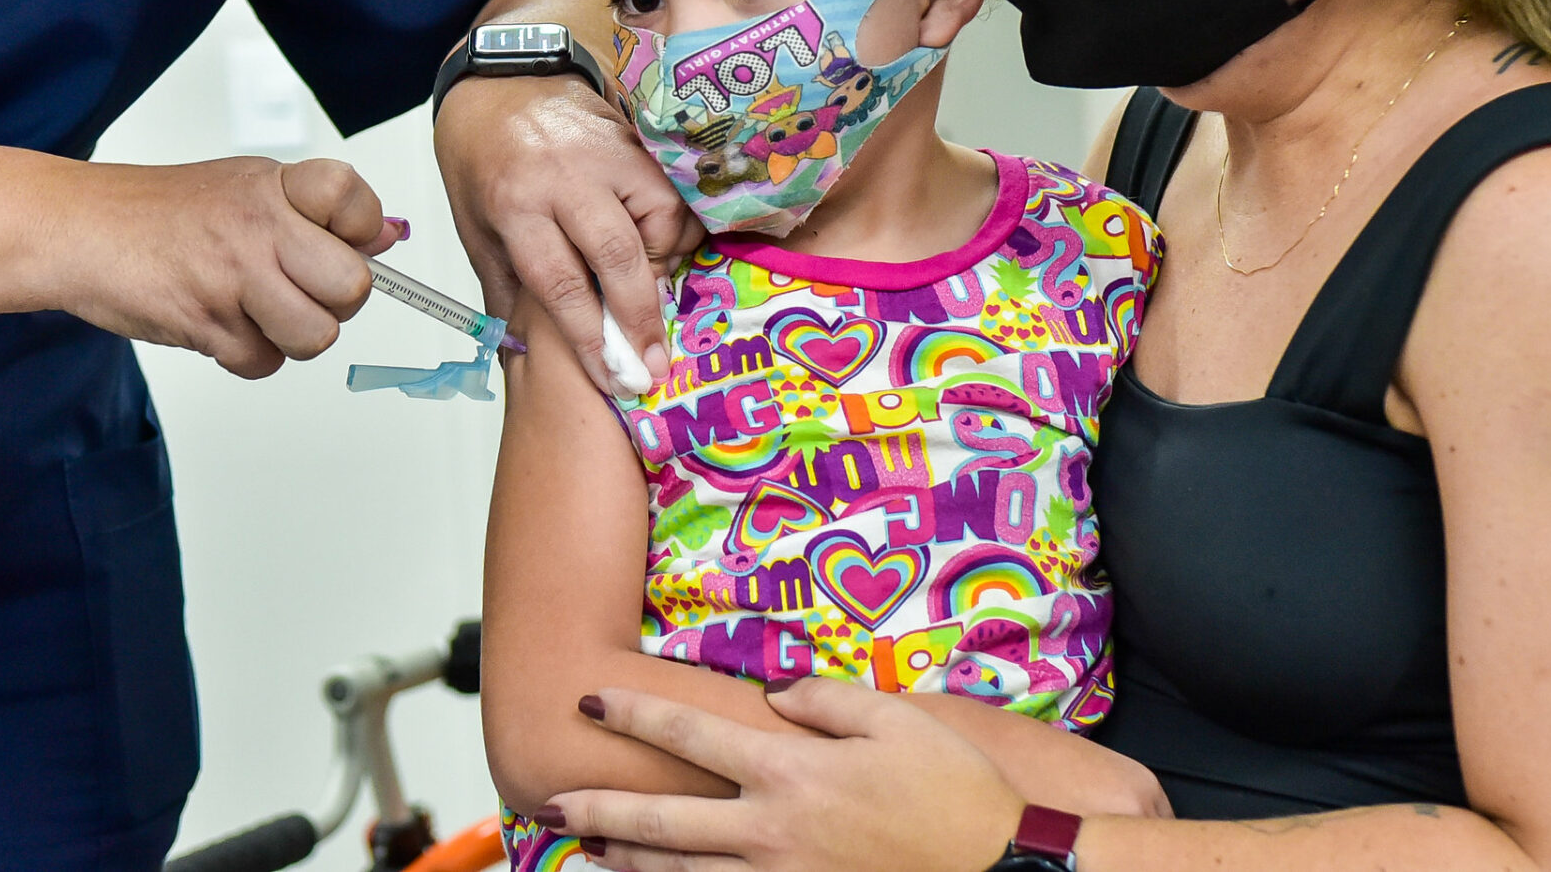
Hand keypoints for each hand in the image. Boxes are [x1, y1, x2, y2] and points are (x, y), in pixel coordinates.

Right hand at [53, 156, 401, 378]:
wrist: (76, 228)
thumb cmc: (160, 211)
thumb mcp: (248, 188)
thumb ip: (318, 213)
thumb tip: (386, 234)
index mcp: (276, 186)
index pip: (354, 201)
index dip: (361, 231)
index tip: (343, 241)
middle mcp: (260, 226)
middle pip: (353, 287)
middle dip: (334, 302)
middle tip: (299, 290)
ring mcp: (234, 276)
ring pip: (316, 336)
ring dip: (290, 336)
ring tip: (257, 310)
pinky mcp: (206, 323)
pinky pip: (263, 363)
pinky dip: (247, 355)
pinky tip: (221, 323)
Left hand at [434, 74, 699, 391]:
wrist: (501, 84)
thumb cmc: (484, 162)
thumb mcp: (477, 229)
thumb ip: (509, 290)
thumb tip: (527, 356)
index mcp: (515, 206)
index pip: (560, 284)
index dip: (590, 338)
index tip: (612, 377)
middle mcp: (565, 178)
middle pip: (617, 256)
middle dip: (640, 317)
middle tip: (656, 363)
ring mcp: (607, 155)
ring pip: (659, 220)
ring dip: (663, 267)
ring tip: (654, 297)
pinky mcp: (637, 142)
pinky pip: (672, 196)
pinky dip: (673, 231)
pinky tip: (657, 250)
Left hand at [542, 679, 1025, 871]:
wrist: (999, 867)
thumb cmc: (953, 787)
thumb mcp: (895, 717)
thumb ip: (825, 699)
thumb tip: (774, 696)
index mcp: (791, 770)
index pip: (691, 735)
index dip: (634, 715)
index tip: (591, 700)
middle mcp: (773, 828)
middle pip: (663, 821)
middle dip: (600, 810)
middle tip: (551, 803)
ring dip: (627, 862)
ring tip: (587, 853)